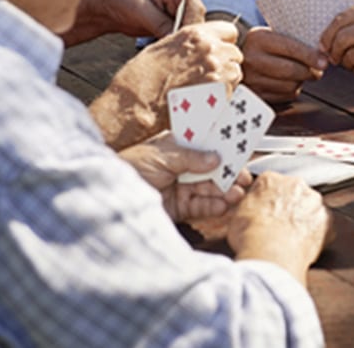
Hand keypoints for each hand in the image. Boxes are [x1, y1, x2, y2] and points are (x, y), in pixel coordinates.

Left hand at [64, 0, 206, 45]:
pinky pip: (181, 38)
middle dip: (188, 37)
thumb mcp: (140, 10)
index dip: (191, 26)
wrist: (109, 6)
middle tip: (179, 54)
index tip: (182, 42)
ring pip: (190, 32)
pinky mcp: (173, 26)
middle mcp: (183, 0)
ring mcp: (180, 14)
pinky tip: (169, 56)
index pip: (195, 8)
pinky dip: (176, 47)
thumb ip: (160, 23)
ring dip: (183, 44)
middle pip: (197, 22)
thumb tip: (176, 38)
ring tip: (173, 57)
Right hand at [91, 21, 242, 149]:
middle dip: (226, 63)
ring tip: (204, 90)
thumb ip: (188, 44)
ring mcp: (218, 72)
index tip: (218, 51)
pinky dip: (222, 97)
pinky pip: (232, 93)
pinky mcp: (221, 95)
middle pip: (235, 53)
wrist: (136, 105)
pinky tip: (204, 101)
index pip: (229, 30)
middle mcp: (210, 50)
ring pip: (236, 73)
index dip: (224, 42)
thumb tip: (201, 47)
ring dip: (226, 80)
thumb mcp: (163, 47)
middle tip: (208, 75)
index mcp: (196, 34)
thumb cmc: (142, 79)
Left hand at [117, 134, 250, 221]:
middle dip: (228, 172)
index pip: (204, 144)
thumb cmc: (128, 168)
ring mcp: (180, 187)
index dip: (222, 145)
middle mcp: (181, 167)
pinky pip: (201, 206)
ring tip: (237, 192)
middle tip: (244, 176)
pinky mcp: (179, 208)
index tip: (240, 147)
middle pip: (211, 169)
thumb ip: (191, 158)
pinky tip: (224, 205)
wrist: (109, 198)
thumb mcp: (161, 156)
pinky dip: (213, 206)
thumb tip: (215, 158)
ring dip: (225, 190)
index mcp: (176, 147)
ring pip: (209, 188)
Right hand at [228, 172, 331, 285]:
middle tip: (278, 227)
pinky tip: (304, 246)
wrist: (270, 253)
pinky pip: (324, 227)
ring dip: (303, 220)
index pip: (270, 185)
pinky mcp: (327, 221)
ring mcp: (313, 202)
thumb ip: (246, 205)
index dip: (267, 201)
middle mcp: (295, 185)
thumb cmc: (250, 234)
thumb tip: (246, 209)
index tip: (265, 213)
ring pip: (310, 208)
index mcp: (271, 179)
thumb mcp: (235, 215)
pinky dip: (317, 235)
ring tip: (291, 239)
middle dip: (288, 208)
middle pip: (293, 194)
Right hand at [240, 27, 326, 102]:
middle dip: (310, 72)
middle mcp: (252, 59)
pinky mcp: (256, 95)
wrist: (237, 59)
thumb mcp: (272, 35)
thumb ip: (293, 40)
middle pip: (292, 71)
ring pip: (290, 86)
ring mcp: (252, 79)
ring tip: (301, 74)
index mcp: (258, 39)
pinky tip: (289, 82)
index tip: (324, 62)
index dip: (311, 56)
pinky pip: (285, 96)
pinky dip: (292, 91)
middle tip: (318, 70)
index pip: (290, 48)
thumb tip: (321, 54)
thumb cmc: (263, 46)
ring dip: (301, 81)